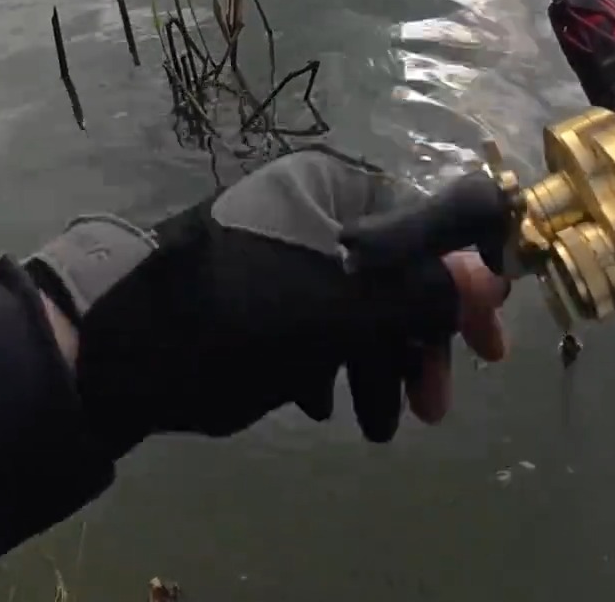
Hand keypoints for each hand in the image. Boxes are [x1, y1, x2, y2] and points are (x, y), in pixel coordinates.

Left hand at [26, 147, 507, 458]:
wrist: (125, 345)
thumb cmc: (246, 312)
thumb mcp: (345, 308)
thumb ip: (423, 292)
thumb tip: (489, 275)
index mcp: (337, 188)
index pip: (429, 224)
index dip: (464, 286)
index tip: (488, 348)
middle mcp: (313, 206)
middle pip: (393, 272)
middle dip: (415, 343)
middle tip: (432, 406)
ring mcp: (280, 246)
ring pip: (355, 304)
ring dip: (376, 364)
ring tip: (376, 427)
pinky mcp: (252, 289)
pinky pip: (313, 318)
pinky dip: (330, 359)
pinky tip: (323, 405)